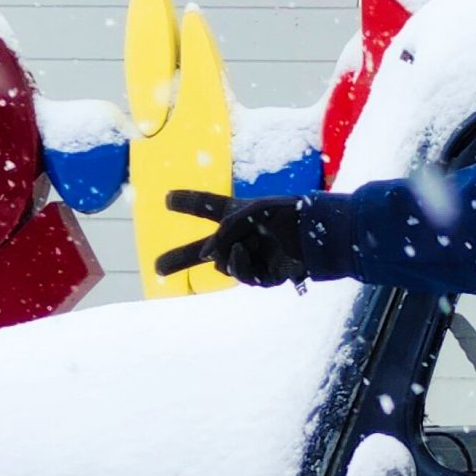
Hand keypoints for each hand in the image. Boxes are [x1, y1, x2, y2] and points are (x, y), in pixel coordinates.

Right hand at [155, 190, 312, 284]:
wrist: (317, 234)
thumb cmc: (287, 214)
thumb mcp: (249, 213)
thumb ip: (223, 231)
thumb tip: (207, 257)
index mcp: (238, 213)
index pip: (207, 206)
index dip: (188, 201)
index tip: (167, 198)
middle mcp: (242, 237)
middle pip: (203, 250)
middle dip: (179, 259)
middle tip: (157, 268)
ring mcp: (253, 257)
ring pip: (223, 267)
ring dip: (227, 257)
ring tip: (240, 247)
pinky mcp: (267, 275)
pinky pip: (244, 276)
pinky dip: (240, 265)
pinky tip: (245, 254)